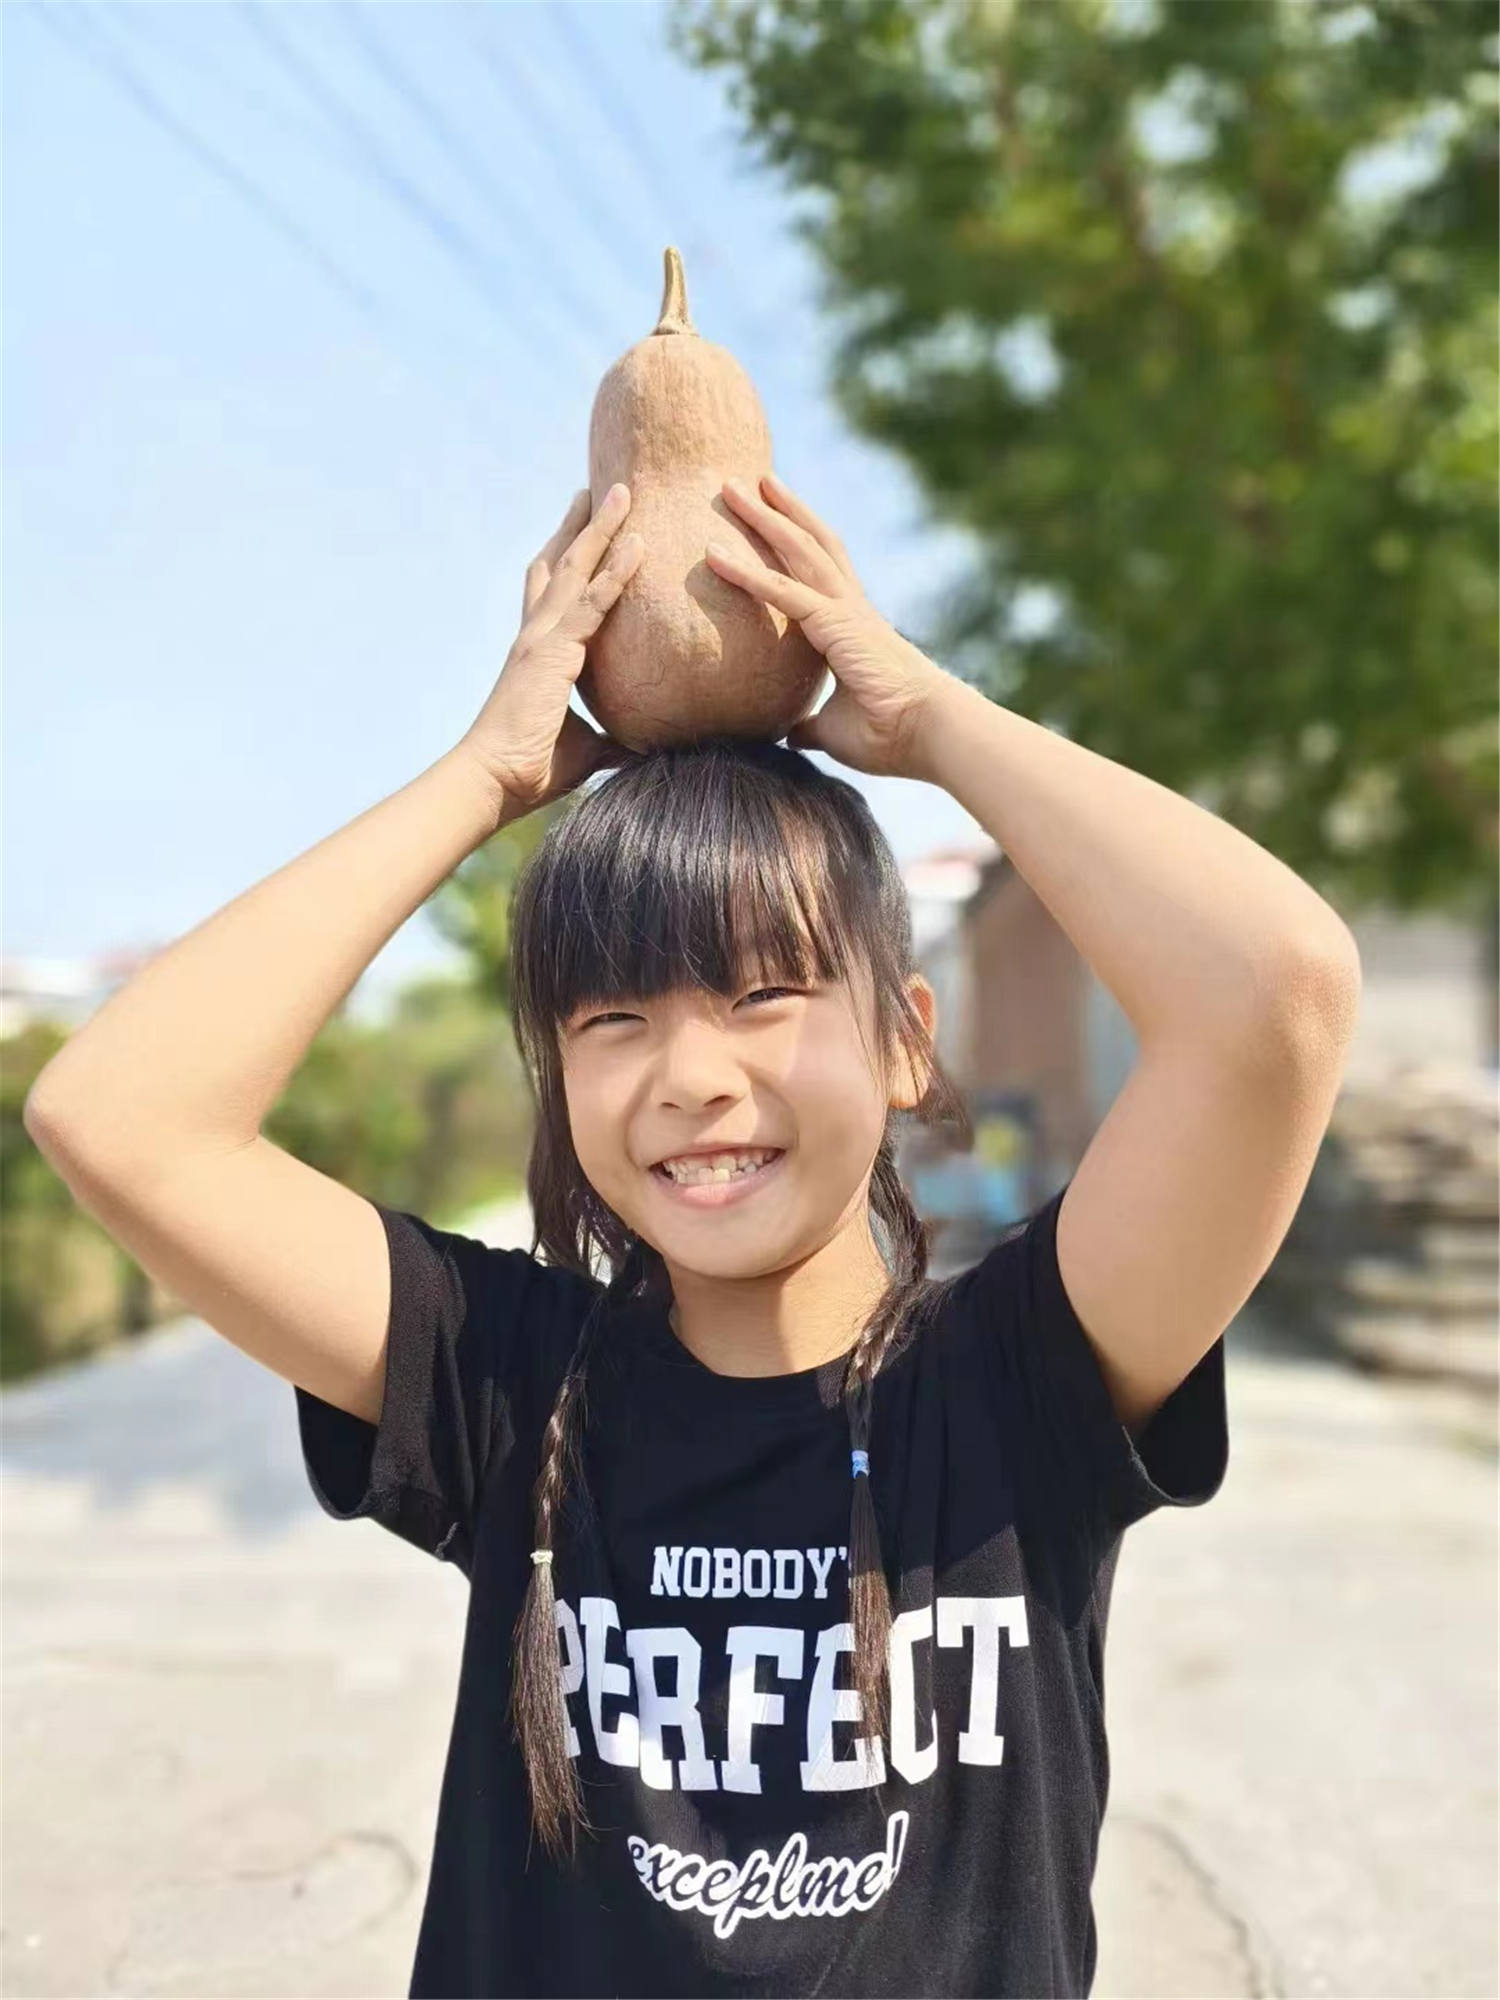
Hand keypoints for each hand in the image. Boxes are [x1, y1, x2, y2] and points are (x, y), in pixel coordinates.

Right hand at [460, 484, 644, 816]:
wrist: (494, 780)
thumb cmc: (531, 769)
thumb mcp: (586, 748)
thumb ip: (613, 739)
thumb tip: (643, 746)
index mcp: (539, 652)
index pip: (553, 591)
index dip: (570, 556)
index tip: (586, 527)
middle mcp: (536, 634)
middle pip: (563, 563)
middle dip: (586, 524)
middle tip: (605, 489)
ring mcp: (541, 637)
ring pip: (578, 568)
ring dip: (603, 527)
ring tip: (625, 490)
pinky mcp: (552, 650)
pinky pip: (593, 602)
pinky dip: (617, 572)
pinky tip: (638, 544)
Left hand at [706, 471, 953, 779]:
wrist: (928, 736)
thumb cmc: (889, 736)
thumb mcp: (833, 728)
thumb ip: (809, 723)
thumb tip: (791, 732)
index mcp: (851, 627)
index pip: (818, 573)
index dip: (795, 543)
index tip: (770, 519)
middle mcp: (850, 608)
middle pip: (808, 544)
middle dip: (777, 511)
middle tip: (746, 481)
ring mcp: (846, 610)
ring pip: (798, 550)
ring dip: (763, 516)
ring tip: (730, 485)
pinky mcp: (837, 624)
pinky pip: (782, 591)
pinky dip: (745, 572)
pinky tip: (713, 555)